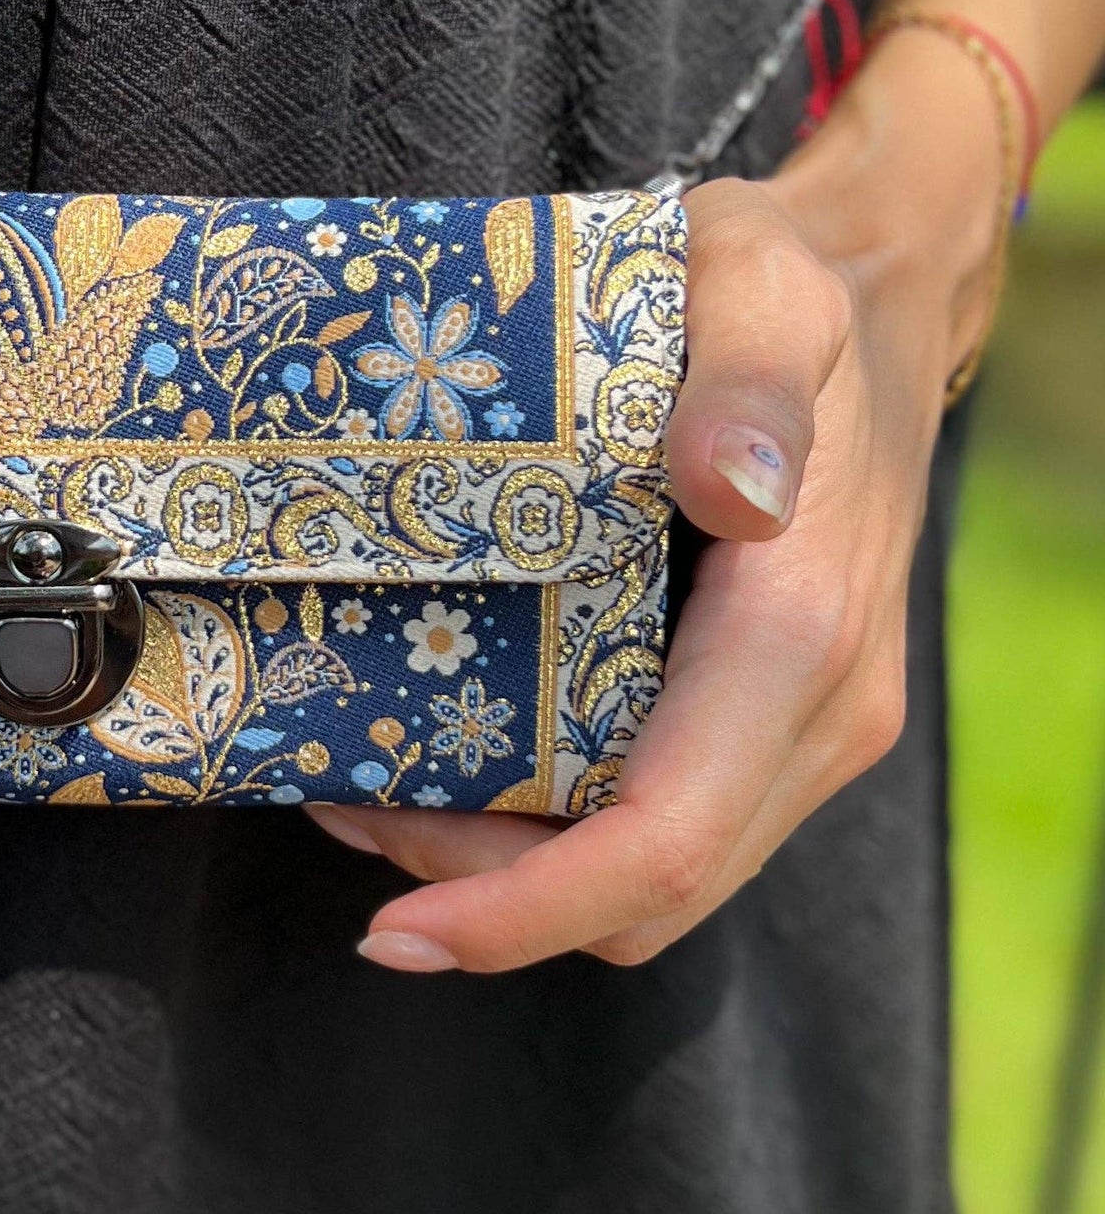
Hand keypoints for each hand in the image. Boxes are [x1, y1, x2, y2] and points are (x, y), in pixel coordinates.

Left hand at [313, 36, 1009, 972]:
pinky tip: (450, 752)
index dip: (527, 911)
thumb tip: (730, 487)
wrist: (873, 296)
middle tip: (342, 807)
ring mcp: (803, 724)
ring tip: (367, 784)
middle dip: (484, 897)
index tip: (396, 930)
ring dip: (505, 868)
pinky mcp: (768, 715)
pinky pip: (661, 818)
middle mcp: (818, 710)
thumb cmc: (785, 283)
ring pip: (652, 877)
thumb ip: (744, 381)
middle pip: (647, 893)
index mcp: (800, 633)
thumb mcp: (758, 284)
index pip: (666, 841)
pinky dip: (550, 825)